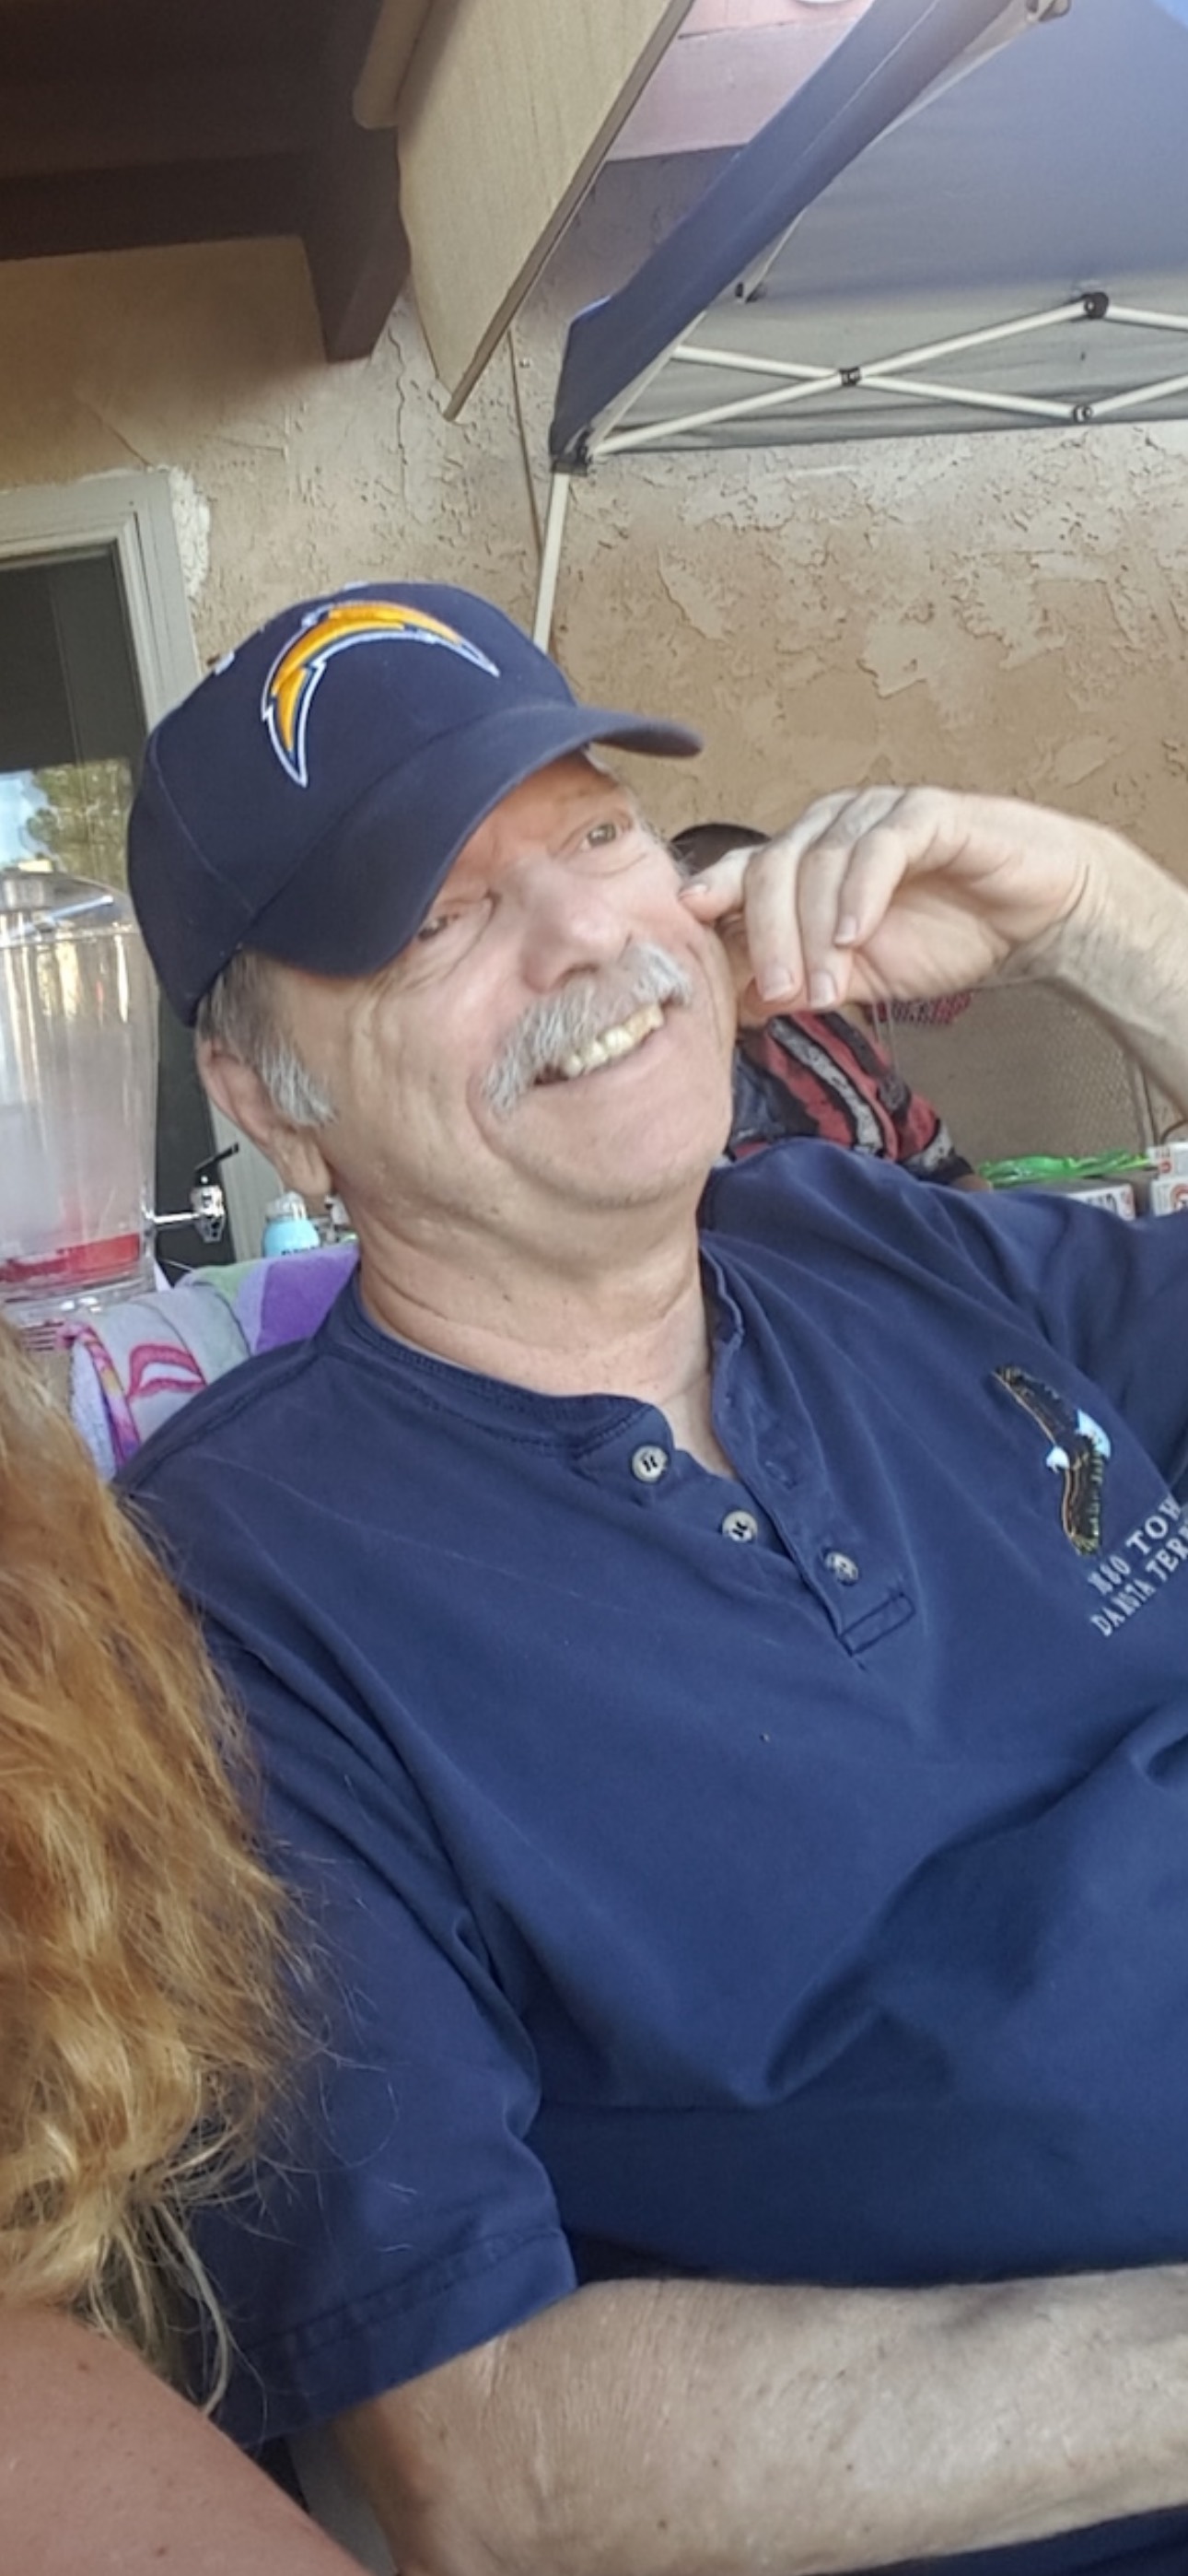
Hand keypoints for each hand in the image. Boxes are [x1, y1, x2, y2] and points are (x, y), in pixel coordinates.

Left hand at [679, 787, 1108, 1018]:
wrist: (1031, 917)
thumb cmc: (946, 934)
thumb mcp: (860, 973)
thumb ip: (804, 982)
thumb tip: (739, 1008)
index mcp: (807, 859)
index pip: (746, 870)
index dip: (715, 892)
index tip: (689, 922)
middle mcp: (833, 827)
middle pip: (773, 867)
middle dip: (770, 935)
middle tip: (778, 993)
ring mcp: (878, 815)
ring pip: (822, 861)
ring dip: (817, 931)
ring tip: (827, 987)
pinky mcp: (929, 814)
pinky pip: (881, 846)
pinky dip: (862, 893)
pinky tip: (858, 936)